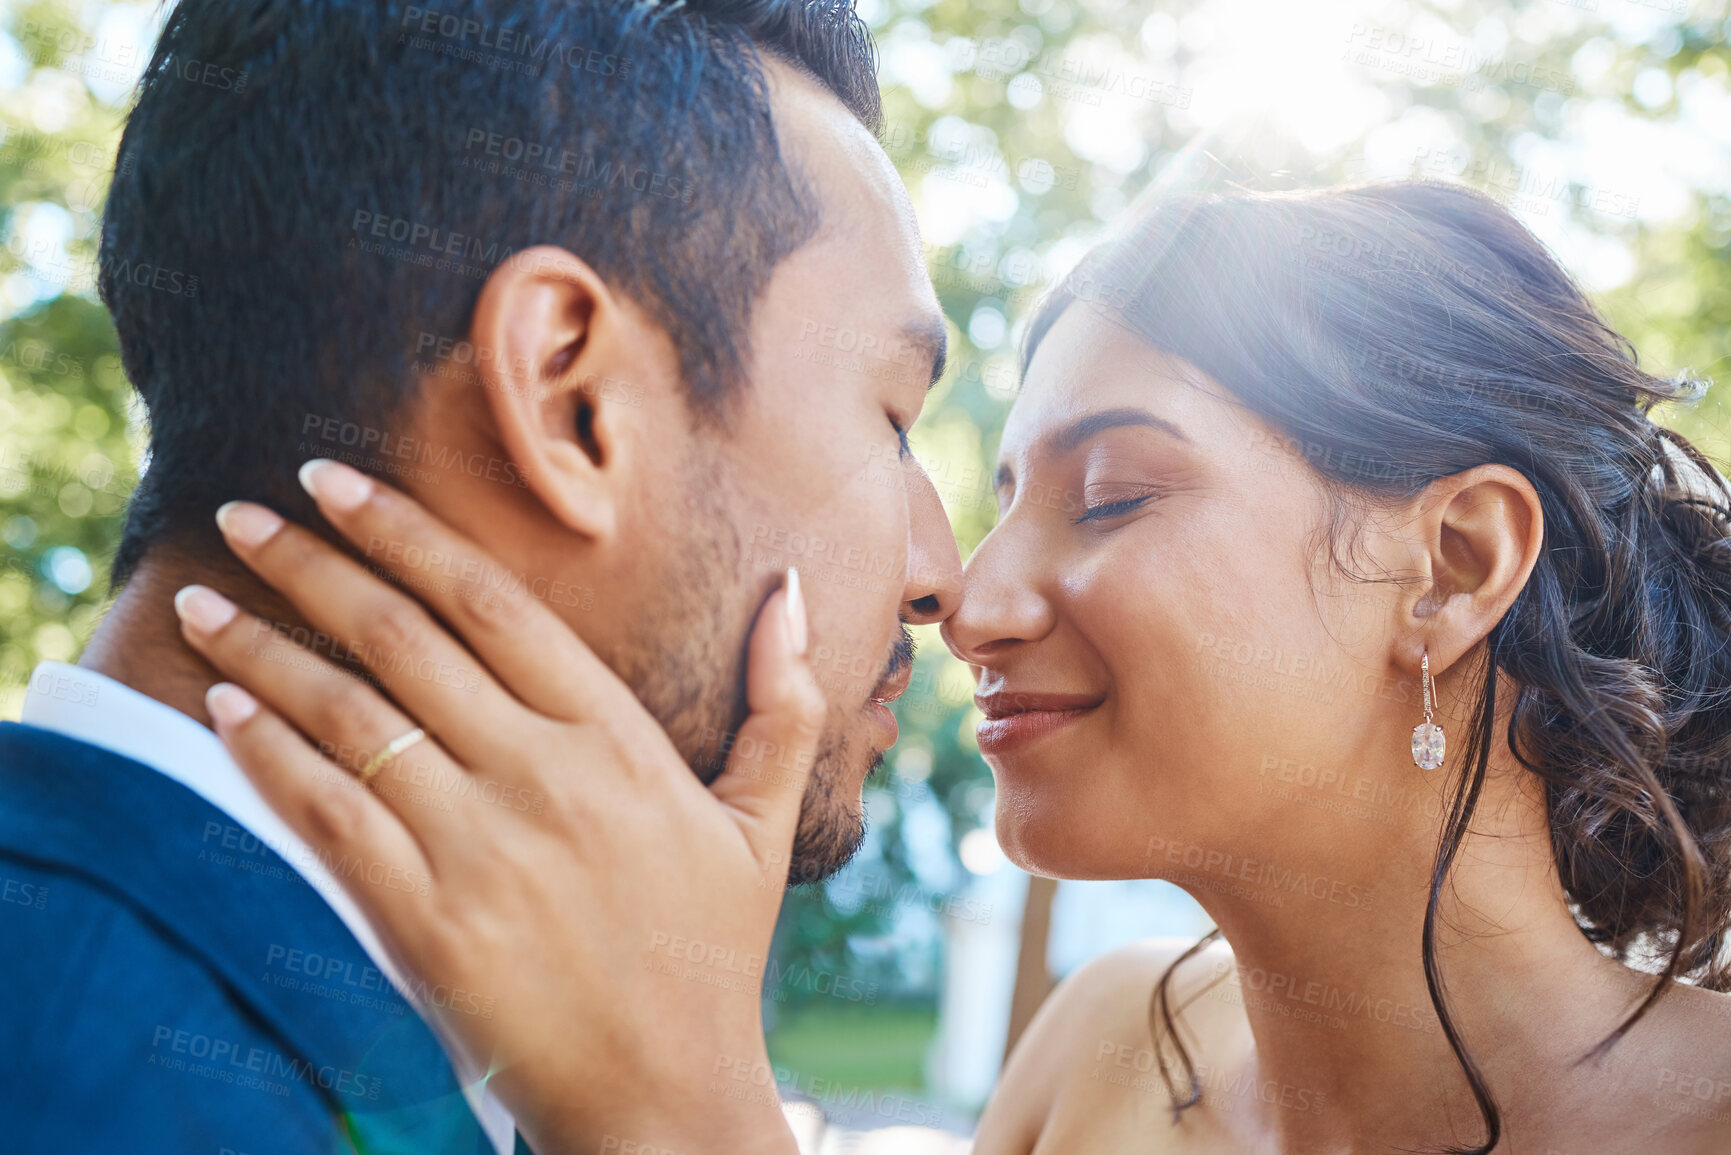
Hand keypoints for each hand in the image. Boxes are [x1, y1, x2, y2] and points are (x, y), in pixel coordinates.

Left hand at [171, 458, 820, 1154]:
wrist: (665, 1092)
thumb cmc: (713, 951)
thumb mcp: (764, 822)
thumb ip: (784, 704)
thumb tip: (794, 593)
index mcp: (615, 738)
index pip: (490, 602)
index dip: (402, 531)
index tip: (333, 483)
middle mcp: (541, 775)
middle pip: (402, 639)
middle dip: (310, 564)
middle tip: (241, 514)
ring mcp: (478, 847)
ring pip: (349, 718)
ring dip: (263, 651)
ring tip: (199, 602)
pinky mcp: (424, 920)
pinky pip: (327, 814)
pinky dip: (268, 755)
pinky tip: (223, 711)